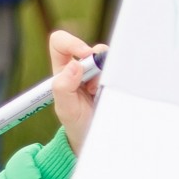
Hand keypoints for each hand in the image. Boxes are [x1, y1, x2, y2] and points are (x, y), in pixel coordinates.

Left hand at [50, 29, 109, 152]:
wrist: (94, 136)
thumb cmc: (76, 122)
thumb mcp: (65, 109)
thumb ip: (63, 87)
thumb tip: (74, 64)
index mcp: (62, 69)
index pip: (60, 42)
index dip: (71, 43)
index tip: (83, 55)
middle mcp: (80, 66)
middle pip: (90, 49)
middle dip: (94, 65)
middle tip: (93, 85)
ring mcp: (98, 72)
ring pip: (106, 58)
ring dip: (105, 75)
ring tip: (98, 93)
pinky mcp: (112, 78)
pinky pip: (119, 69)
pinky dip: (116, 79)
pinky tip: (109, 93)